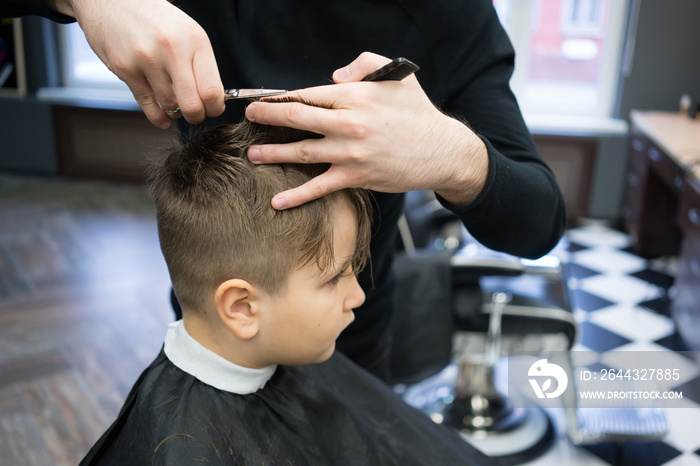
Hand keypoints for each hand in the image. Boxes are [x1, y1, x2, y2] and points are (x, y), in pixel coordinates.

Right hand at [50, 0, 224, 127]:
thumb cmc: (154, 19)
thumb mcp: (187, 33)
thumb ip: (200, 64)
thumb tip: (213, 99)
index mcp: (195, 40)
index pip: (212, 90)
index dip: (214, 107)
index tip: (212, 109)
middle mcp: (172, 49)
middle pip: (192, 104)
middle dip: (196, 116)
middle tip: (195, 115)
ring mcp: (146, 59)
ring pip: (170, 105)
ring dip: (175, 112)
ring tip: (175, 106)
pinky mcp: (125, 68)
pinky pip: (147, 104)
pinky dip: (157, 117)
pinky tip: (163, 119)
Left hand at [245, 52, 488, 209]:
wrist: (442, 151)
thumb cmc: (418, 112)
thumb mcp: (396, 76)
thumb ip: (363, 64)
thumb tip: (333, 77)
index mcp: (355, 95)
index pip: (308, 94)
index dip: (281, 97)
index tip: (264, 100)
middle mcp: (348, 123)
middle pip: (296, 118)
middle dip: (267, 117)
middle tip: (249, 117)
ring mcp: (349, 152)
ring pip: (300, 151)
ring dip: (272, 153)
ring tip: (252, 155)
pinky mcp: (355, 177)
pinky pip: (319, 187)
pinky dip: (296, 196)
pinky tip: (277, 202)